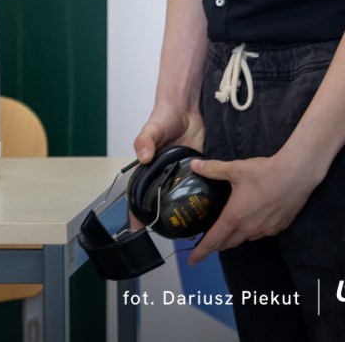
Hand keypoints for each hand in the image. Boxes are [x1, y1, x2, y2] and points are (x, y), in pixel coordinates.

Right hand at [128, 101, 203, 230]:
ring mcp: (181, 174)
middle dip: (160, 218)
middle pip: (160, 200)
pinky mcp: (199, 171)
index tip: (136, 228)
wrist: (187, 109)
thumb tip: (143, 157)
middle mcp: (164, 174)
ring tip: (189, 231)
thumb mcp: (152, 127)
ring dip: (183, 212)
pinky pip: (200, 188)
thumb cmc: (164, 116)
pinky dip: (202, 200)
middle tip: (165, 235)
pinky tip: (208, 212)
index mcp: (149, 167)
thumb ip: (145, 140)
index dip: (136, 211)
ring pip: (181, 197)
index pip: (139, 193)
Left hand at [184, 152, 324, 264]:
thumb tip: (193, 165)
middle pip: (229, 242)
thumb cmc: (264, 173)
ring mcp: (266, 229)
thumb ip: (212, 169)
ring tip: (230, 227)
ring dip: (236, 236)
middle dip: (217, 244)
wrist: (297, 175)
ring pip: (246, 238)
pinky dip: (253, 230)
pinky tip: (253, 219)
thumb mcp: (234, 169)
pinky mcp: (279, 227)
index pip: (214, 239)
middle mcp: (250, 228)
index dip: (201, 251)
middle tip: (209, 241)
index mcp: (234, 216)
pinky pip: (262, 233)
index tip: (192, 261)